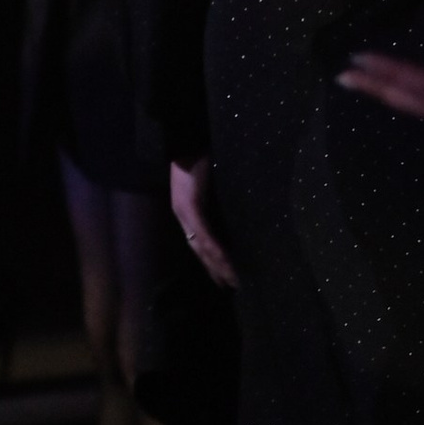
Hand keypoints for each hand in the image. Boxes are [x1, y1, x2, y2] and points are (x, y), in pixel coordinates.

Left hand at [171, 157, 237, 289]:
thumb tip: (239, 210)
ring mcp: (184, 212)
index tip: (226, 277)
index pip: (200, 243)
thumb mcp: (212, 183)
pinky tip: (225, 262)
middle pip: (199, 251)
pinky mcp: (188, 206)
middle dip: (215, 270)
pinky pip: (203, 233)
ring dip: (217, 265)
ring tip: (233, 280)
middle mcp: (184, 216)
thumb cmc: (201, 157)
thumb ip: (220, 198)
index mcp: (189, 212)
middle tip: (232, 286)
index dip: (211, 262)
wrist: (187, 138)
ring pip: (201, 247)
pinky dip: (214, 249)